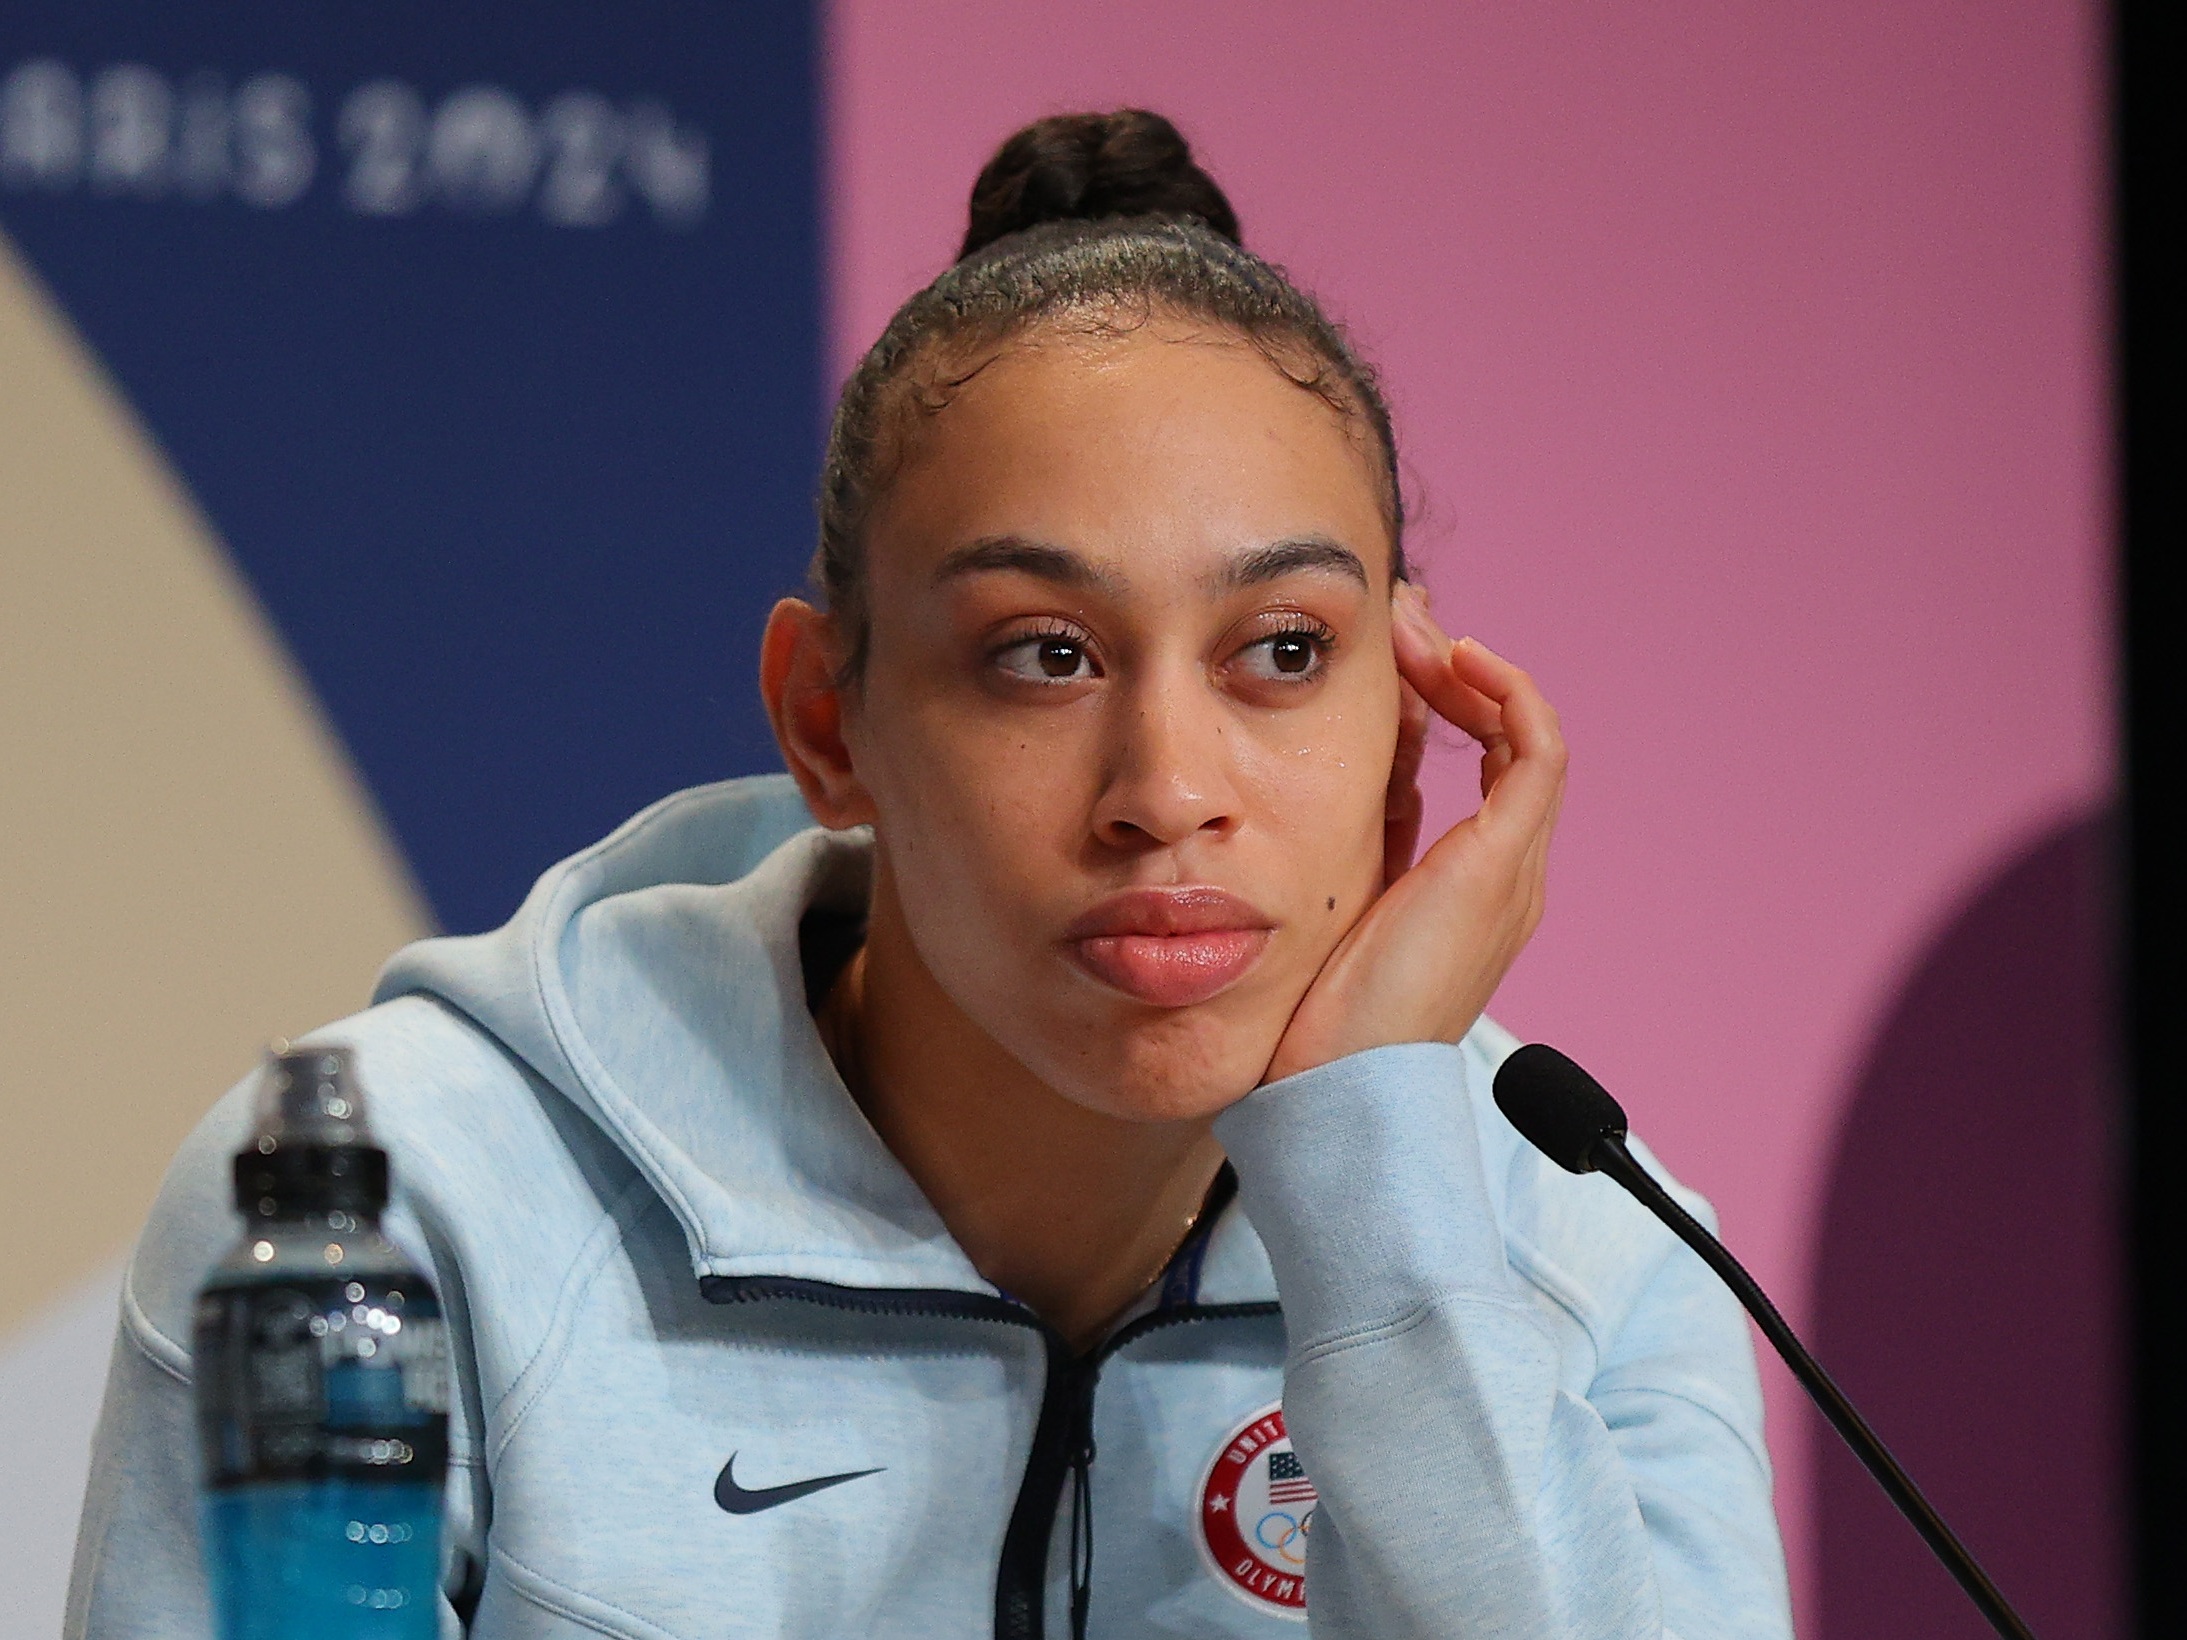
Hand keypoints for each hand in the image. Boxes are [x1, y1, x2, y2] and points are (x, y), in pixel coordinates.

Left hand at [1263, 583, 1565, 1081]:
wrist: (1338, 1088)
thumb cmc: (1316, 1017)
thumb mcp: (1328, 905)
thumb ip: (1344, 847)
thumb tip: (1318, 776)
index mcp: (1470, 888)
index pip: (1479, 765)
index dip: (1442, 702)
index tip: (1387, 659)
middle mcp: (1505, 874)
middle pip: (1506, 739)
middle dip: (1456, 671)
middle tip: (1402, 622)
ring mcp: (1511, 868)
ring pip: (1523, 733)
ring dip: (1472, 670)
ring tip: (1417, 629)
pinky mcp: (1500, 863)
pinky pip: (1534, 748)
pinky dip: (1505, 691)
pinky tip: (1455, 658)